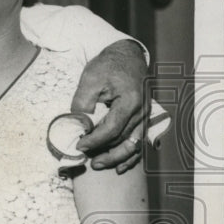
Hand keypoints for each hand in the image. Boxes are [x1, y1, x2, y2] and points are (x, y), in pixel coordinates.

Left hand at [71, 39, 146, 172]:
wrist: (127, 56)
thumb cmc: (108, 65)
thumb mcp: (91, 78)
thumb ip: (83, 102)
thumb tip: (77, 124)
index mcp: (131, 101)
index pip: (112, 128)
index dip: (95, 140)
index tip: (80, 145)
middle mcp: (142, 111)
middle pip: (123, 139)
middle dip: (103, 151)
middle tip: (85, 158)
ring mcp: (145, 116)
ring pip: (133, 145)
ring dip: (116, 158)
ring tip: (98, 165)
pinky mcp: (143, 119)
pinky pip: (140, 142)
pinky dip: (131, 156)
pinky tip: (120, 167)